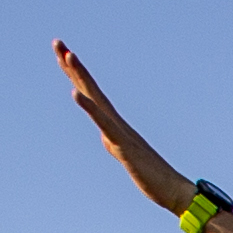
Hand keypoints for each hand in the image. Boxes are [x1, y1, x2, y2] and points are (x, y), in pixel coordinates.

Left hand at [53, 40, 200, 216]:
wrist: (174, 190)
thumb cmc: (152, 175)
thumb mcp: (125, 156)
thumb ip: (113, 144)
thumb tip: (105, 138)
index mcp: (114, 123)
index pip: (90, 92)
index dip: (75, 72)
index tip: (62, 52)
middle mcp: (116, 121)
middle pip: (89, 87)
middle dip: (72, 65)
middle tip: (58, 42)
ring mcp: (119, 131)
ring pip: (96, 99)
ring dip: (81, 76)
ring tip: (68, 55)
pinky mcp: (122, 145)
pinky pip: (103, 123)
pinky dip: (89, 108)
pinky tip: (75, 94)